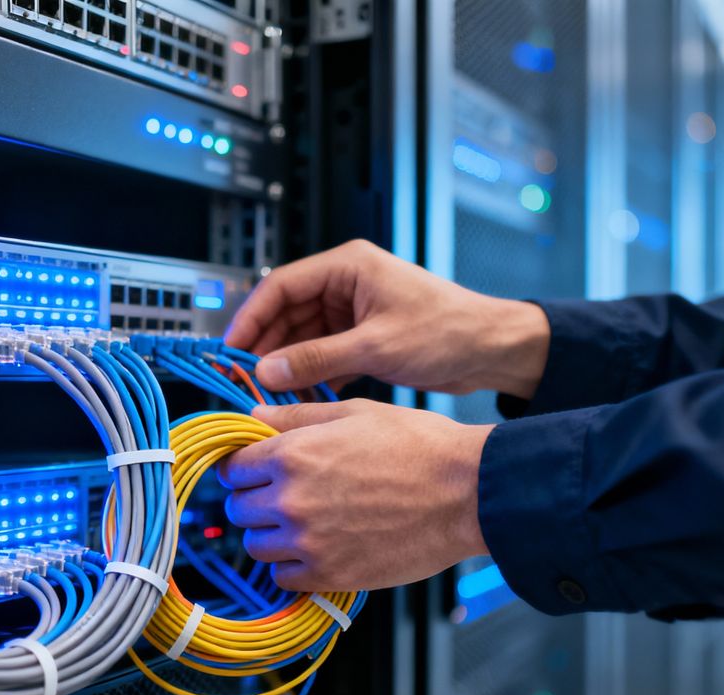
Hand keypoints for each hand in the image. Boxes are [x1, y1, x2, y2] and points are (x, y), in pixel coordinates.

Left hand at [217, 399, 492, 591]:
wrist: (468, 493)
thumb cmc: (419, 446)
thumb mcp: (354, 412)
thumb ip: (296, 416)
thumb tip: (254, 415)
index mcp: (292, 454)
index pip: (233, 468)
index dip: (246, 468)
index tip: (259, 472)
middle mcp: (290, 499)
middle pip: (239, 508)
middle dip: (256, 500)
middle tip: (286, 497)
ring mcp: (308, 542)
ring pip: (256, 546)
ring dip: (272, 536)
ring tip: (306, 524)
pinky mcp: (329, 575)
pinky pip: (283, 579)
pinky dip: (294, 568)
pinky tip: (318, 550)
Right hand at [225, 239, 549, 399]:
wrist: (494, 350)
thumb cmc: (448, 331)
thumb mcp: (376, 346)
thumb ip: (316, 358)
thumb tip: (267, 371)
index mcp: (348, 267)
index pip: (282, 285)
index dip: (251, 316)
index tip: (230, 347)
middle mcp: (346, 285)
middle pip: (287, 312)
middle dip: (264, 345)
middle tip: (241, 377)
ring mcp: (354, 312)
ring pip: (301, 337)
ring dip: (284, 364)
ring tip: (264, 393)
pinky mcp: (362, 338)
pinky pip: (322, 354)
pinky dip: (308, 374)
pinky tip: (295, 398)